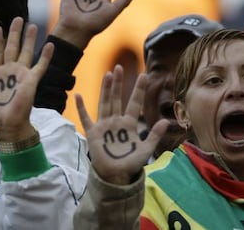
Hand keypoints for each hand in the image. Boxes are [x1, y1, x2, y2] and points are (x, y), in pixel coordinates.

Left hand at [0, 18, 53, 141]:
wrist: (7, 124)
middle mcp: (11, 71)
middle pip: (13, 47)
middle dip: (15, 33)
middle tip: (18, 19)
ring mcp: (22, 75)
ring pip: (27, 52)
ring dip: (30, 39)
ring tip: (33, 25)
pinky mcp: (32, 80)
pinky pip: (41, 66)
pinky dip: (46, 56)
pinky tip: (50, 45)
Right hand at [76, 65, 167, 184]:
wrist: (116, 176)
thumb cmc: (131, 163)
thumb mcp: (146, 150)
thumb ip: (154, 135)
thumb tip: (165, 122)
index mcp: (130, 123)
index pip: (135, 103)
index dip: (139, 89)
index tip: (144, 75)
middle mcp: (116, 121)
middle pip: (117, 98)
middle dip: (119, 83)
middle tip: (120, 67)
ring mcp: (104, 126)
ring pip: (105, 103)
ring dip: (105, 89)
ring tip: (108, 74)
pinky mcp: (93, 133)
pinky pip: (86, 118)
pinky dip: (81, 108)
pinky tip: (78, 96)